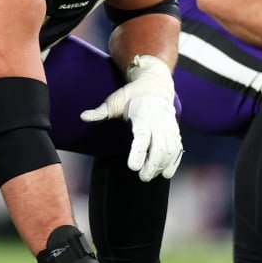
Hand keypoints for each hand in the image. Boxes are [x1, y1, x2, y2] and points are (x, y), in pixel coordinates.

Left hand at [80, 55, 182, 180]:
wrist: (155, 85)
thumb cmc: (131, 96)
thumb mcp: (115, 101)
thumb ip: (101, 111)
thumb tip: (83, 116)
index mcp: (142, 115)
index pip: (142, 137)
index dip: (139, 153)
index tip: (133, 167)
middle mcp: (158, 122)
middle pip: (159, 147)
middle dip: (152, 165)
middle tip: (142, 177)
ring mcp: (168, 127)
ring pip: (170, 149)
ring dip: (163, 165)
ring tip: (151, 176)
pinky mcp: (175, 131)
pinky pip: (178, 148)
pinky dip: (174, 162)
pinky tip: (166, 173)